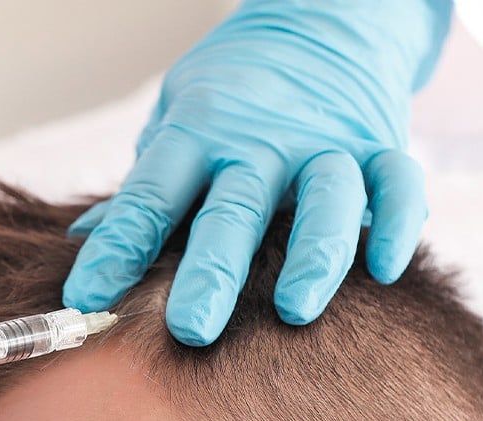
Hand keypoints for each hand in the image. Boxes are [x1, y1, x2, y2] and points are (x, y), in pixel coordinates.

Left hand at [63, 0, 451, 344]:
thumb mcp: (175, 120)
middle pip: (233, 208)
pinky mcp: (380, 142)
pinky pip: (399, 182)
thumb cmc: (233, 90)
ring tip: (294, 309)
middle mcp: (259, 141)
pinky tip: (385, 268)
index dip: (116, 249)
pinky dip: (398, 223)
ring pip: (325, 197)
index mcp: (197, 133)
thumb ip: (145, 184)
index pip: (150, 196)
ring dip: (313, 253)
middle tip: (190, 327)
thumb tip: (83, 239)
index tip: (87, 300)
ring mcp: (324, 141)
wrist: (320, 19)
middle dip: (211, 270)